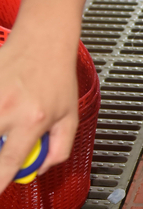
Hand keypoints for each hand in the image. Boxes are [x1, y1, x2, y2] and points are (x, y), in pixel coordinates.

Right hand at [0, 34, 78, 195]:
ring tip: (7, 128)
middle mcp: (8, 108)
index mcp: (33, 120)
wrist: (43, 39)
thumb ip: (59, 148)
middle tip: (7, 146)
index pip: (8, 162)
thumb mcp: (70, 116)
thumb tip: (40, 169)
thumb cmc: (57, 76)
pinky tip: (4, 107)